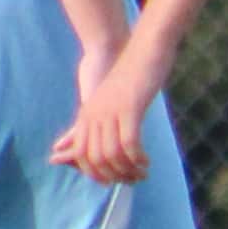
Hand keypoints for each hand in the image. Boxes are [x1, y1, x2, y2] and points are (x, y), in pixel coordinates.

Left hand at [53, 34, 164, 182]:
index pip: (81, 153)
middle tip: (133, 180)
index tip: (114, 180)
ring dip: (127, 170)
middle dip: (114, 176)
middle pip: (94, 158)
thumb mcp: (114, 98)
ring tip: (142, 173)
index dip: (95, 172)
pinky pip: (128, 144)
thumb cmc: (134, 73)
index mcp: (88, 113)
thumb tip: (108, 139)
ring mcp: (110, 112)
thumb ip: (107, 117)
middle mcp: (94, 114)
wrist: (145, 48)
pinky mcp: (129, 108)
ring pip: (110, 155)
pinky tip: (146, 161)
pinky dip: (137, 159)